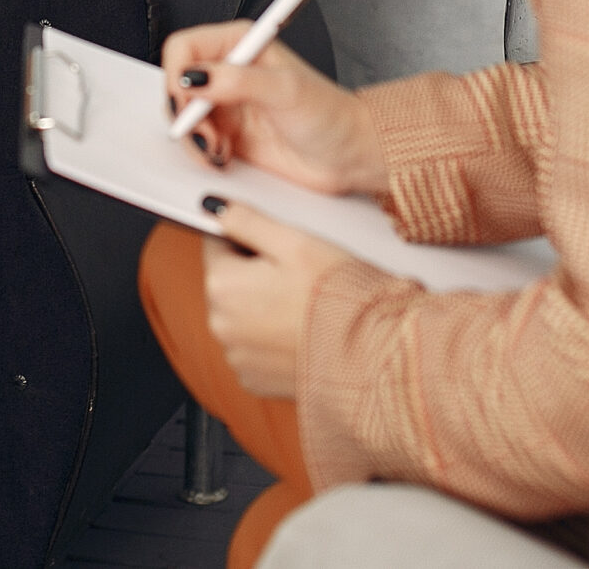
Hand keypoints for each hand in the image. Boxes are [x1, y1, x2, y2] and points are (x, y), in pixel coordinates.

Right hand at [162, 25, 386, 196]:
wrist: (346, 156)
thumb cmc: (329, 115)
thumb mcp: (284, 90)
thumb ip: (236, 80)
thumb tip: (194, 78)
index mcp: (240, 43)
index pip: (184, 47)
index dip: (177, 75)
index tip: (187, 101)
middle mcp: (229, 70)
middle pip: (176, 84)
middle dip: (185, 113)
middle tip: (206, 132)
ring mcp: (225, 103)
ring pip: (181, 116)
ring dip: (193, 137)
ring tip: (219, 148)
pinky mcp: (226, 134)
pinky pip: (193, 141)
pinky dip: (201, 153)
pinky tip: (224, 156)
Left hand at [203, 202, 355, 397]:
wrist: (372, 355)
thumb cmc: (338, 297)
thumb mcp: (296, 242)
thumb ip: (248, 221)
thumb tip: (216, 208)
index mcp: (221, 285)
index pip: (217, 245)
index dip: (250, 240)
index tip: (279, 249)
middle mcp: (219, 325)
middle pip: (228, 283)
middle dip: (255, 276)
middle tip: (299, 278)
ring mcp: (237, 357)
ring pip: (241, 316)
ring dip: (263, 308)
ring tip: (303, 307)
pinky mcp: (255, 380)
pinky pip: (254, 348)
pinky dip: (272, 339)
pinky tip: (301, 333)